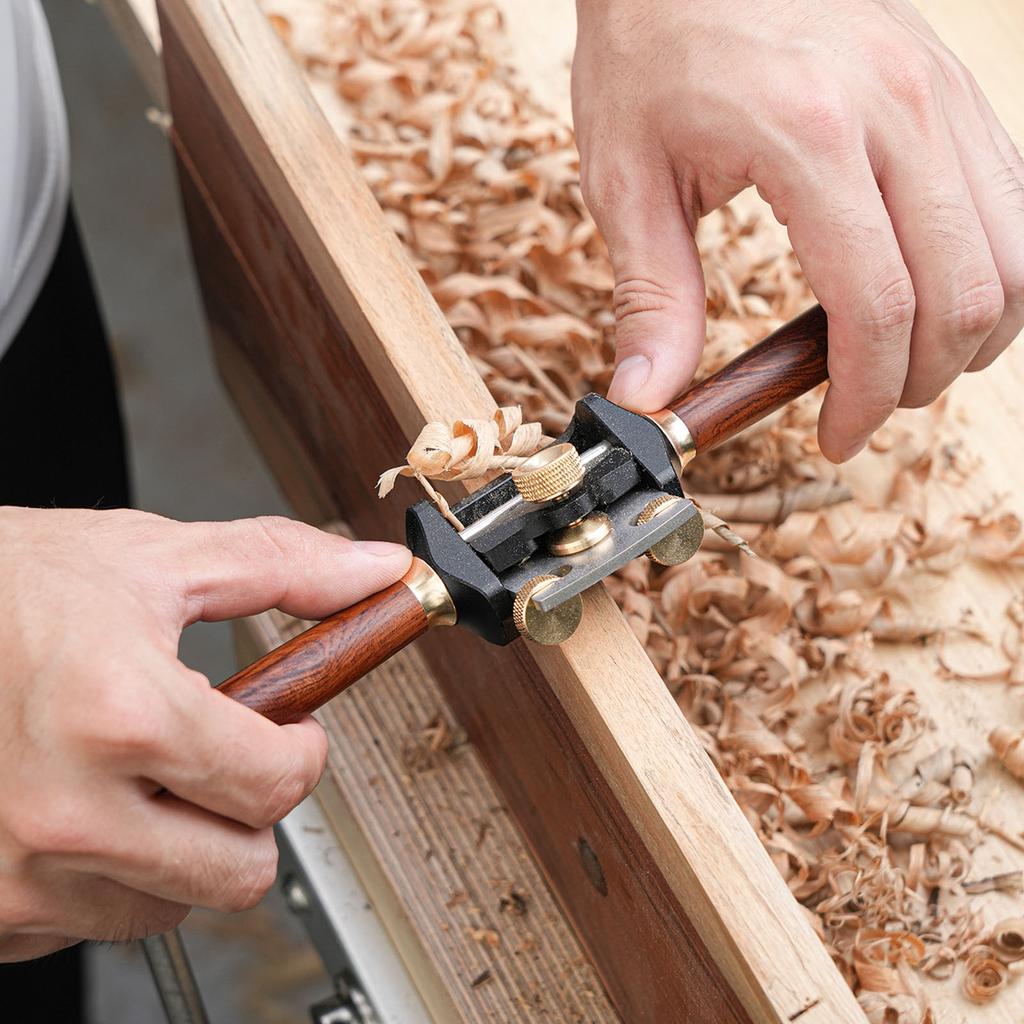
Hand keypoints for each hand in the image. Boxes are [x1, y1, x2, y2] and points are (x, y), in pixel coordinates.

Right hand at [0, 507, 410, 960]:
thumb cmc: (6, 584)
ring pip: (171, 907)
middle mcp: (65, 811)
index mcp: (121, 715)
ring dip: (181, 846)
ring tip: (142, 771)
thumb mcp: (154, 558)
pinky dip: (110, 872)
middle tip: (223, 757)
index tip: (290, 729)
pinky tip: (85, 803)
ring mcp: (17, 873)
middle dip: (252, 811)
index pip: (278, 785)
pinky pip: (91, 922)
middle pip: (240, 872)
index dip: (303, 749)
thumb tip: (374, 570)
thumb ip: (283, 566)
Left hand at [573, 0, 1023, 460]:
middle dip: (923, 378)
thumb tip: (648, 397)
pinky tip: (932, 292)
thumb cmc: (651, 45)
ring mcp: (941, 90)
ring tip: (905, 361)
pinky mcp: (953, 85)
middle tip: (867, 406)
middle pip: (969, 291)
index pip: (877, 307)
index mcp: (809, 136)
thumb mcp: (626, 179)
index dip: (865, 396)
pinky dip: (990, 269)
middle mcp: (900, 109)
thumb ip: (651, 298)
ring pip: (1019, 251)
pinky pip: (1013, 198)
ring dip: (974, 331)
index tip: (834, 435)